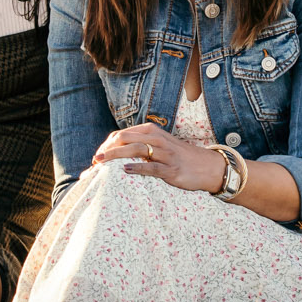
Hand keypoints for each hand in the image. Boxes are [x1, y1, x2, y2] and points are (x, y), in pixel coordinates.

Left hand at [95, 123, 227, 193]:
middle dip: (107, 150)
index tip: (97, 156)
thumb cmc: (178, 156)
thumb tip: (115, 152)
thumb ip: (140, 144)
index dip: (106, 145)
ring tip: (101, 164)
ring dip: (115, 157)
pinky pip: (151, 167)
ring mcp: (165, 154)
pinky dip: (137, 167)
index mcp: (151, 131)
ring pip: (135, 150)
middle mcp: (157, 139)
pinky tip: (125, 170)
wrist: (206, 166)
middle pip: (125, 139)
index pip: (121, 134)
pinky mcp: (171, 169)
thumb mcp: (159, 144)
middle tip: (95, 161)